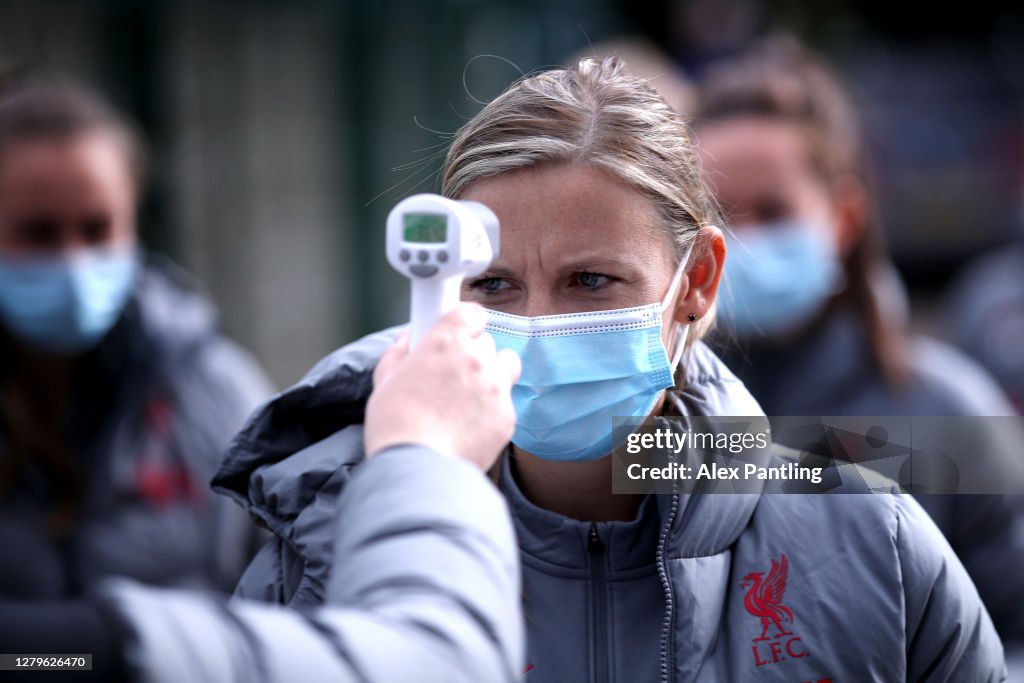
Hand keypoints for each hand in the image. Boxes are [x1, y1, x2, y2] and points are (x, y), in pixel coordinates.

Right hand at [364, 303, 520, 470]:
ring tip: (471, 395)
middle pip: (486, 342)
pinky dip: (493, 409)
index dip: (465, 322)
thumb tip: (405, 342)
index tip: (458, 332)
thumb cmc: (395, 425)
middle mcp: (476, 358)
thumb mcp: (385, 381)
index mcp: (445, 341)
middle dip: (473, 353)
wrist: (417, 467)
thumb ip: (398, 355)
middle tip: (452, 374)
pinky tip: (471, 425)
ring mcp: (496, 387)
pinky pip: (506, 402)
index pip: (471, 312)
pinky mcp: (507, 416)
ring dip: (493, 373)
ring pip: (507, 364)